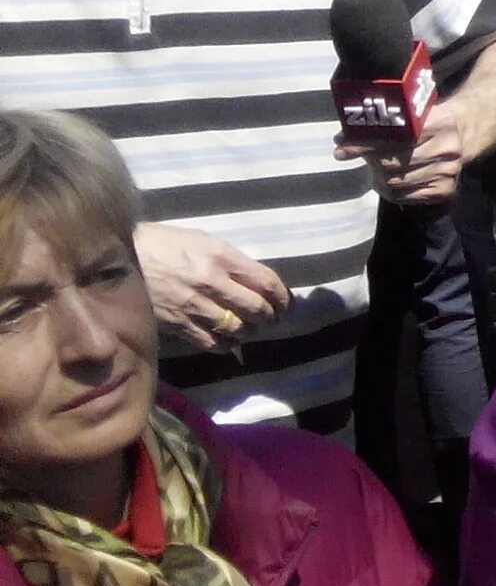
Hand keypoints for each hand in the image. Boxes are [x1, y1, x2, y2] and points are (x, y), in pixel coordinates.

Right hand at [135, 222, 288, 350]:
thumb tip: (252, 282)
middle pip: (256, 308)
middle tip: (272, 319)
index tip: (287, 303)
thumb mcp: (201, 241)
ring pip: (236, 328)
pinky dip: (225, 344)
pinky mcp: (176, 324)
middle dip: (270, 317)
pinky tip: (228, 340)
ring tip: (251, 330)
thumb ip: (228, 261)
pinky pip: (210, 342)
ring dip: (250, 332)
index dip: (283, 296)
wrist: (117, 258)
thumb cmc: (163, 244)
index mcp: (220, 256)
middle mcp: (211, 282)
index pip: (266, 281)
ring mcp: (193, 306)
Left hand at [346, 86, 495, 207]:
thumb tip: (342, 138)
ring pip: (396, 182)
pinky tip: (389, 182)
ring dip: (378, 177)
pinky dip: (391, 191)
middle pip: (392, 163)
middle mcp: (447, 149)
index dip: (363, 145)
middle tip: (357, 157)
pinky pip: (406, 197)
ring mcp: (448, 172)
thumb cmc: (433, 119)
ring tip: (374, 169)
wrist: (470, 129)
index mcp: (439, 123)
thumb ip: (386, 123)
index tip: (341, 148)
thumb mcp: (417, 112)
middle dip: (369, 161)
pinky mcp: (446, 190)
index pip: (393, 138)